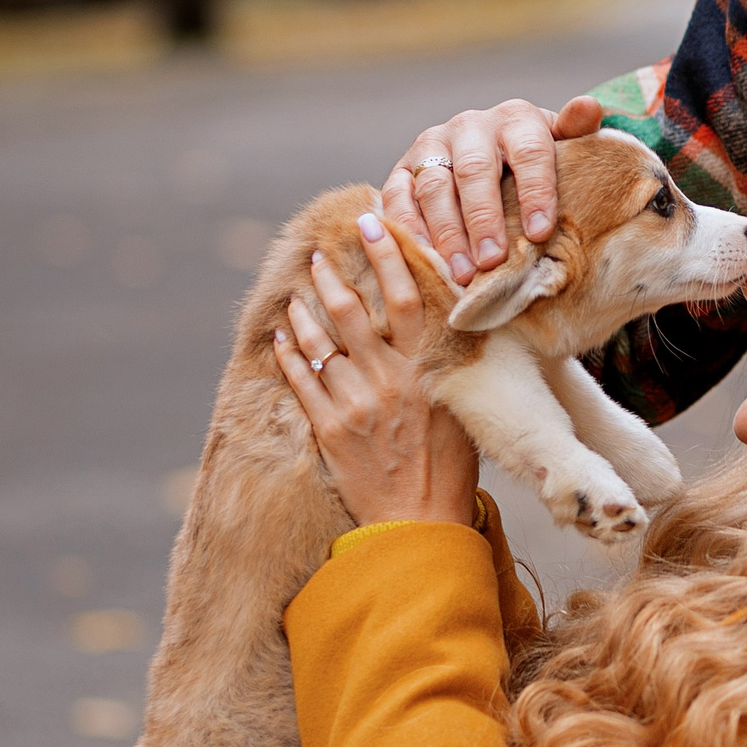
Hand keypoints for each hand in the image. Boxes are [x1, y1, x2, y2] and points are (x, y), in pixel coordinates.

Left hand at [274, 211, 478, 526]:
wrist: (419, 523)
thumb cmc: (449, 466)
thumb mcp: (463, 406)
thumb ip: (445, 364)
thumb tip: (441, 322)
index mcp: (428, 370)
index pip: (409, 297)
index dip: (389, 255)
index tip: (374, 223)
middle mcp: (389, 380)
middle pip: (354, 312)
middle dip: (334, 276)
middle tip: (321, 252)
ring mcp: (354, 404)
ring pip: (321, 342)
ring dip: (306, 310)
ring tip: (299, 289)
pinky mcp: (329, 430)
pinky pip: (301, 380)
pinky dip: (289, 352)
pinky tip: (283, 334)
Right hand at [382, 95, 605, 284]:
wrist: (486, 153)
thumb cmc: (532, 160)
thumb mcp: (559, 144)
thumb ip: (576, 132)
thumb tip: (589, 106)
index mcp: (515, 119)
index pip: (529, 151)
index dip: (535, 191)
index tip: (540, 232)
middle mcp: (470, 126)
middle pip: (475, 170)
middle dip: (484, 219)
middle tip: (493, 261)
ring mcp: (432, 145)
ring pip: (434, 186)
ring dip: (446, 232)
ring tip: (462, 273)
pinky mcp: (403, 168)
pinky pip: (398, 196)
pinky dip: (407, 228)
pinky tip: (425, 258)